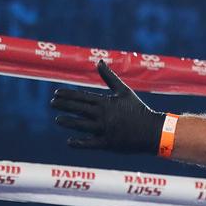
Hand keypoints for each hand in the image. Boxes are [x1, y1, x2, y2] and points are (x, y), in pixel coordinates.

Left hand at [50, 61, 165, 152]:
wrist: (154, 131)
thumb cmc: (139, 110)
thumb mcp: (125, 91)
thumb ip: (109, 77)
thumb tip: (99, 61)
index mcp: (106, 102)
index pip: (81, 97)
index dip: (67, 95)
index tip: (56, 94)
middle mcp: (103, 115)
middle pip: (77, 109)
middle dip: (63, 106)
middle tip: (52, 104)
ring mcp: (105, 130)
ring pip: (80, 125)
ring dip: (67, 122)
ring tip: (58, 120)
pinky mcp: (108, 143)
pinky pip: (90, 143)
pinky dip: (78, 143)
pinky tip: (69, 141)